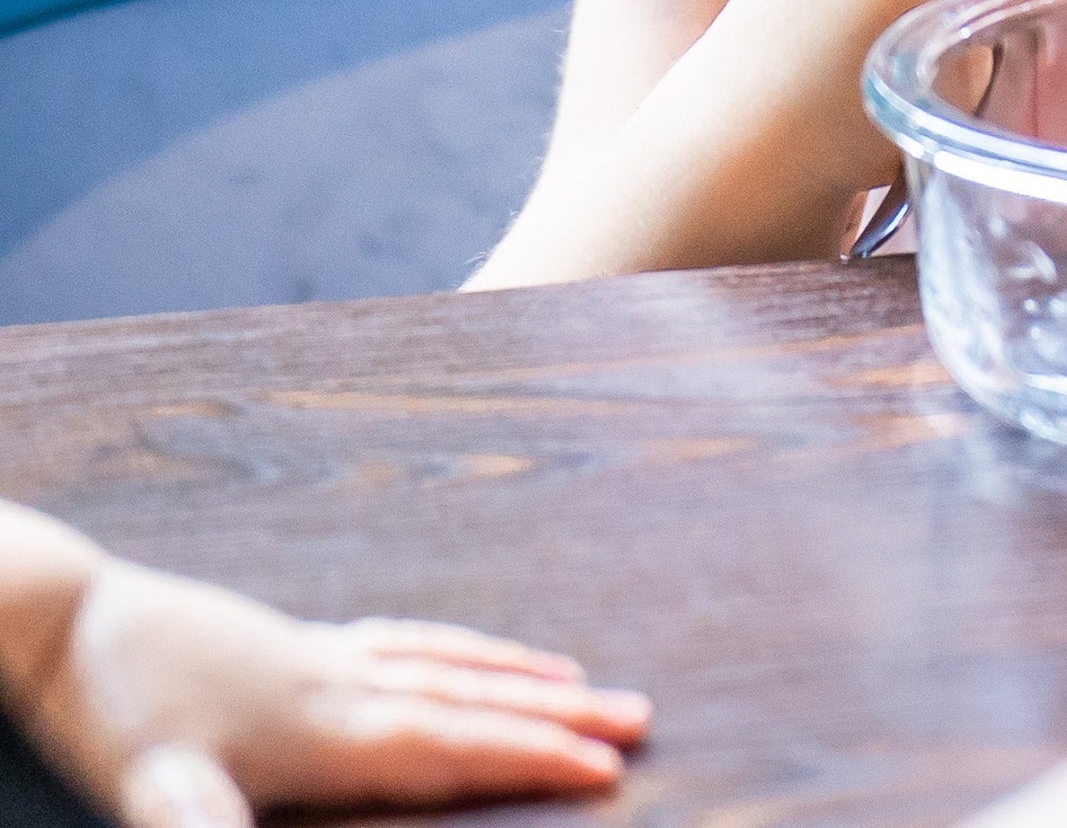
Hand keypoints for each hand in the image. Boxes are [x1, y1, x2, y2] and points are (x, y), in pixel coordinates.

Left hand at [9, 538, 646, 826]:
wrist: (71, 614)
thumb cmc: (108, 707)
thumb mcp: (151, 779)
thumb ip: (202, 817)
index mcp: (326, 729)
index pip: (453, 747)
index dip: (533, 759)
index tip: (610, 769)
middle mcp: (343, 686)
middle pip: (472, 701)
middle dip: (560, 716)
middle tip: (640, 718)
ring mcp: (324, 656)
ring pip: (447, 664)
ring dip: (521, 676)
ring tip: (583, 680)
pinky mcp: (296, 641)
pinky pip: (404, 640)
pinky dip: (456, 647)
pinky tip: (462, 651)